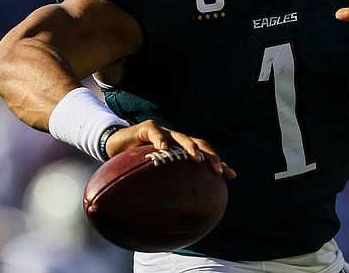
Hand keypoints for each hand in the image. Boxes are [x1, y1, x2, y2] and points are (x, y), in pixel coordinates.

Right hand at [106, 120, 236, 177]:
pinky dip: (160, 140)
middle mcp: (176, 140)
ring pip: (182, 137)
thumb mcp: (152, 175)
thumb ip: (163, 188)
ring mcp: (164, 132)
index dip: (218, 163)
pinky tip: (163, 148)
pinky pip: (155, 134)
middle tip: (217, 171)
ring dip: (190, 147)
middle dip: (211, 156)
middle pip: (200, 144)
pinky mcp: (148, 128)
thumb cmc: (136, 162)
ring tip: (196, 158)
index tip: (232, 175)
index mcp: (181, 150)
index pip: (205, 154)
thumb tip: (172, 218)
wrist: (116, 143)